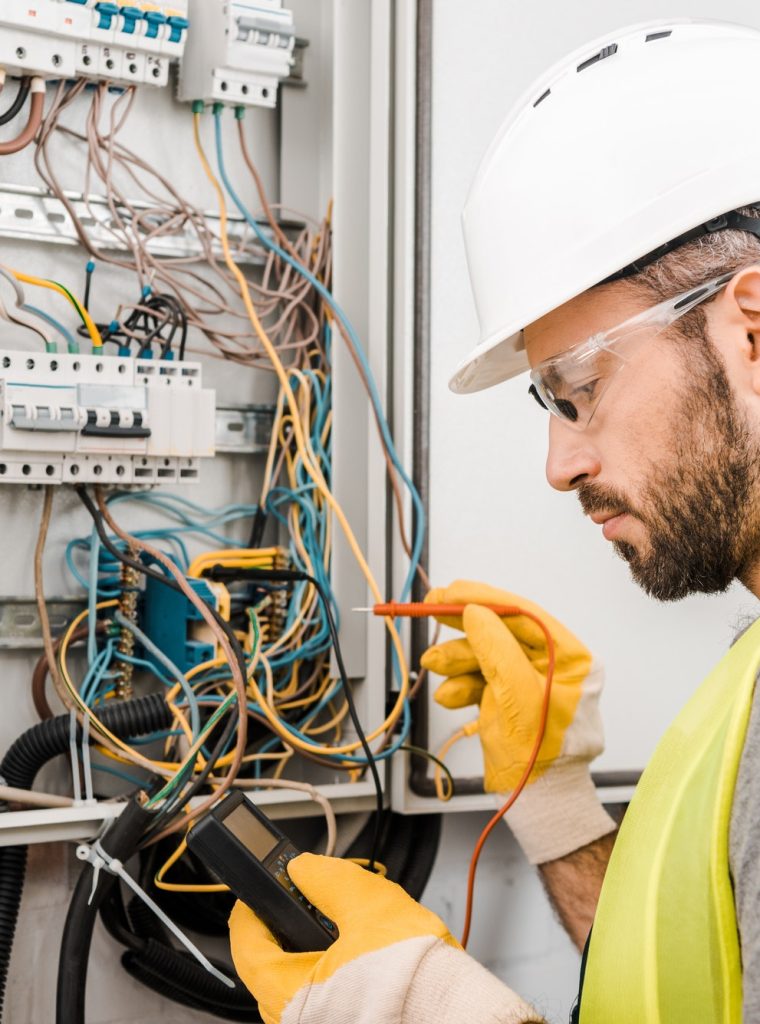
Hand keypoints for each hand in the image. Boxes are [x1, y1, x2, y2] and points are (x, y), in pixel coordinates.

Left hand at [229, 853, 538, 1023]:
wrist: (462, 1016)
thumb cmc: (418, 979)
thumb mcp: (370, 905)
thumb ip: (328, 880)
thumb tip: (304, 868)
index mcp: (287, 994)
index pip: (246, 944)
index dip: (253, 906)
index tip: (262, 886)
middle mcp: (296, 1020)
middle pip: (274, 962)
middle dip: (294, 923)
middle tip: (313, 897)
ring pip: (304, 981)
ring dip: (320, 948)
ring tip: (352, 923)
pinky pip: (328, 998)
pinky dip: (339, 972)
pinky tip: (368, 955)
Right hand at [421, 581, 614, 862]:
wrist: (536, 805)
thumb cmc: (540, 759)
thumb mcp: (516, 698)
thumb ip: (496, 649)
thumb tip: (475, 611)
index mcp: (571, 659)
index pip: (524, 614)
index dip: (485, 599)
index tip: (451, 592)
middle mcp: (553, 665)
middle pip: (501, 630)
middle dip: (464, 629)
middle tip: (431, 609)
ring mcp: (529, 682)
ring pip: (484, 654)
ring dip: (456, 659)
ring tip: (434, 665)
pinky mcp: (508, 698)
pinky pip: (480, 678)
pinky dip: (461, 684)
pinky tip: (451, 696)